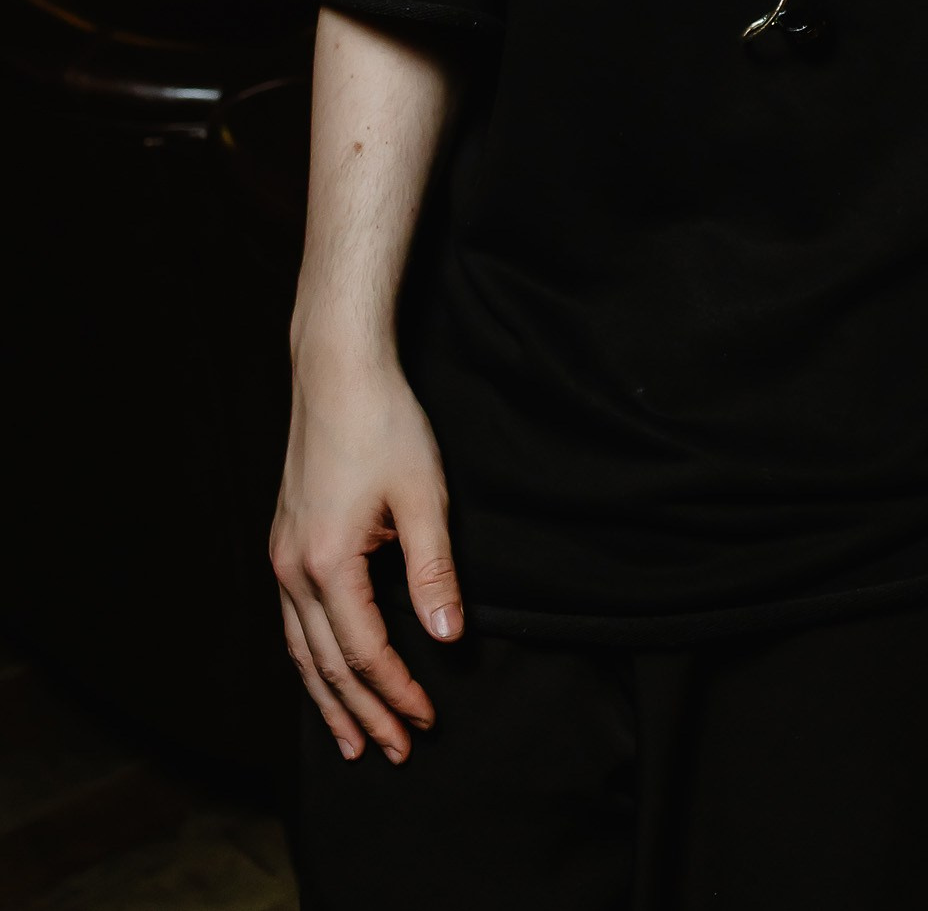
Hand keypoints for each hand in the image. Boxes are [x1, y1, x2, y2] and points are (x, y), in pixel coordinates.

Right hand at [270, 353, 462, 762]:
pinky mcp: (285, 540)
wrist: (337, 371)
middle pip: (327, 664)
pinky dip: (310, 658)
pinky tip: (324, 672)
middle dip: (363, 712)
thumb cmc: (384, 424)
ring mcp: (282, 554)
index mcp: (328, 563)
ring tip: (350, 740)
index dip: (398, 691)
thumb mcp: (424, 496)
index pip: (366, 652)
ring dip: (328, 698)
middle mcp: (293, 568)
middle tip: (394, 752)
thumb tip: (449, 635)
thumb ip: (434, 571)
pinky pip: (293, 620)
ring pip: (300, 649)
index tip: (427, 719)